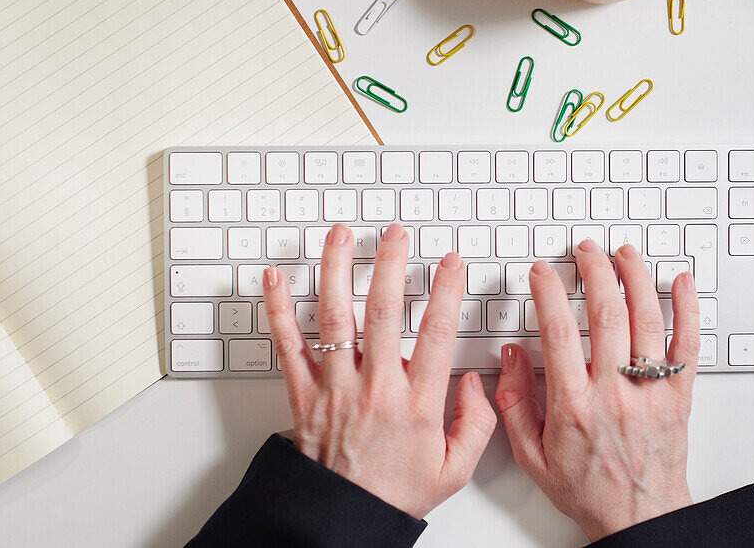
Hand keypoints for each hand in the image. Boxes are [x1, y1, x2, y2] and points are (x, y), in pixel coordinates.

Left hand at [262, 223, 496, 518]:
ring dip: (338, 270)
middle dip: (391, 264)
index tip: (451, 264)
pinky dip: (278, 310)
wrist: (340, 521)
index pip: (438, 334)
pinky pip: (287, 346)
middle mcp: (376, 389)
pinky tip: (275, 279)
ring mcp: (336, 389)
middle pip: (384, 312)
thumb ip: (478, 424)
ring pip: (336, 317)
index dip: (447, 292)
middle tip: (396, 234)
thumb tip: (478, 383)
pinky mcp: (303, 396)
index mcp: (417, 404)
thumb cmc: (393, 494)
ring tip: (341, 236)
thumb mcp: (455, 469)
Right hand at [494, 240, 699, 539]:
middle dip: (595, 271)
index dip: (548, 292)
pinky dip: (687, 308)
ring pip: (647, 320)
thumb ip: (515, 403)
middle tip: (586, 250)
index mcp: (574, 406)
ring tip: (625, 254)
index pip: (559, 332)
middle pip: (607, 314)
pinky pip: (688, 344)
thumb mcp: (533, 457)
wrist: (640, 517)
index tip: (542, 273)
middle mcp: (614, 393)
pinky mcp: (679, 396)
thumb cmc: (589, 489)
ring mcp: (650, 392)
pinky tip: (681, 282)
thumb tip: (510, 357)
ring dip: (635, 278)